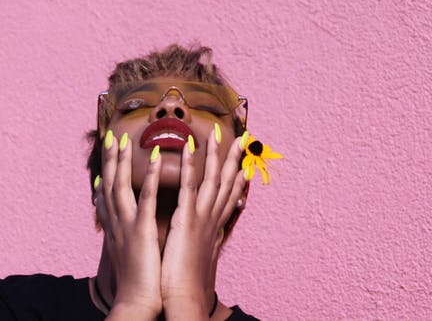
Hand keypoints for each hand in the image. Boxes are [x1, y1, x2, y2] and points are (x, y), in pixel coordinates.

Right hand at [96, 131, 163, 317]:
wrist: (136, 303)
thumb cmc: (138, 283)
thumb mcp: (130, 256)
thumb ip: (129, 240)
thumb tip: (130, 232)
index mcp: (114, 229)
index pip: (106, 196)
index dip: (104, 175)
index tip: (106, 158)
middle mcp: (116, 224)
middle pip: (109, 185)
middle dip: (110, 160)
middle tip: (111, 137)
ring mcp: (127, 225)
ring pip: (121, 186)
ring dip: (122, 161)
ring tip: (125, 139)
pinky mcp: (142, 230)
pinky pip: (147, 198)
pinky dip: (150, 177)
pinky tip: (155, 158)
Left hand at [160, 130, 246, 317]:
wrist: (185, 299)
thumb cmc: (187, 283)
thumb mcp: (200, 258)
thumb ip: (206, 242)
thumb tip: (211, 238)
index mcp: (214, 227)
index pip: (229, 196)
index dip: (239, 177)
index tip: (245, 161)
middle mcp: (212, 218)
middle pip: (227, 182)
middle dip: (235, 158)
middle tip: (243, 137)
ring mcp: (201, 217)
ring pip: (212, 179)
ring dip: (216, 154)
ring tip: (219, 132)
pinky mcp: (186, 219)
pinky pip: (189, 186)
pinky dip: (191, 165)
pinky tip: (191, 147)